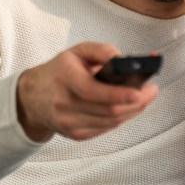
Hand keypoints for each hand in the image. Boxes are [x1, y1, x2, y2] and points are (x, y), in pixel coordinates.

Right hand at [16, 42, 158, 141]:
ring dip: (132, 110)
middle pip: (108, 110)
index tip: (141, 90)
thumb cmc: (60, 71)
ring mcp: (68, 122)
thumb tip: (126, 61)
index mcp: (64, 77)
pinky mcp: (75, 134)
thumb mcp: (78, 51)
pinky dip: (120, 117)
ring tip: (144, 97)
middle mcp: (63, 103)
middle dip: (136, 102)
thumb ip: (102, 50)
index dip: (119, 94)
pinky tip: (127, 107)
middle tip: (152, 90)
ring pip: (111, 121)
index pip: (92, 91)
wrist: (33, 97)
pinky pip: (106, 128)